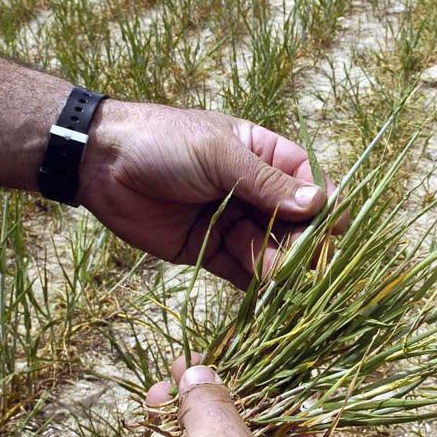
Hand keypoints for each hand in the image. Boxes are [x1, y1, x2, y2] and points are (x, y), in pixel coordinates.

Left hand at [78, 100, 341, 288]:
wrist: (101, 163)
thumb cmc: (164, 143)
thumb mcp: (219, 155)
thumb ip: (266, 183)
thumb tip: (317, 204)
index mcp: (262, 156)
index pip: (308, 182)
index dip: (324, 205)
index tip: (335, 229)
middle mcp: (253, 191)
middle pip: (293, 222)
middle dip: (303, 243)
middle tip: (309, 263)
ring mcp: (231, 222)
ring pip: (269, 249)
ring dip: (280, 265)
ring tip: (281, 275)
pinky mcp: (208, 250)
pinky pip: (240, 271)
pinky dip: (255, 285)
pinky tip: (267, 293)